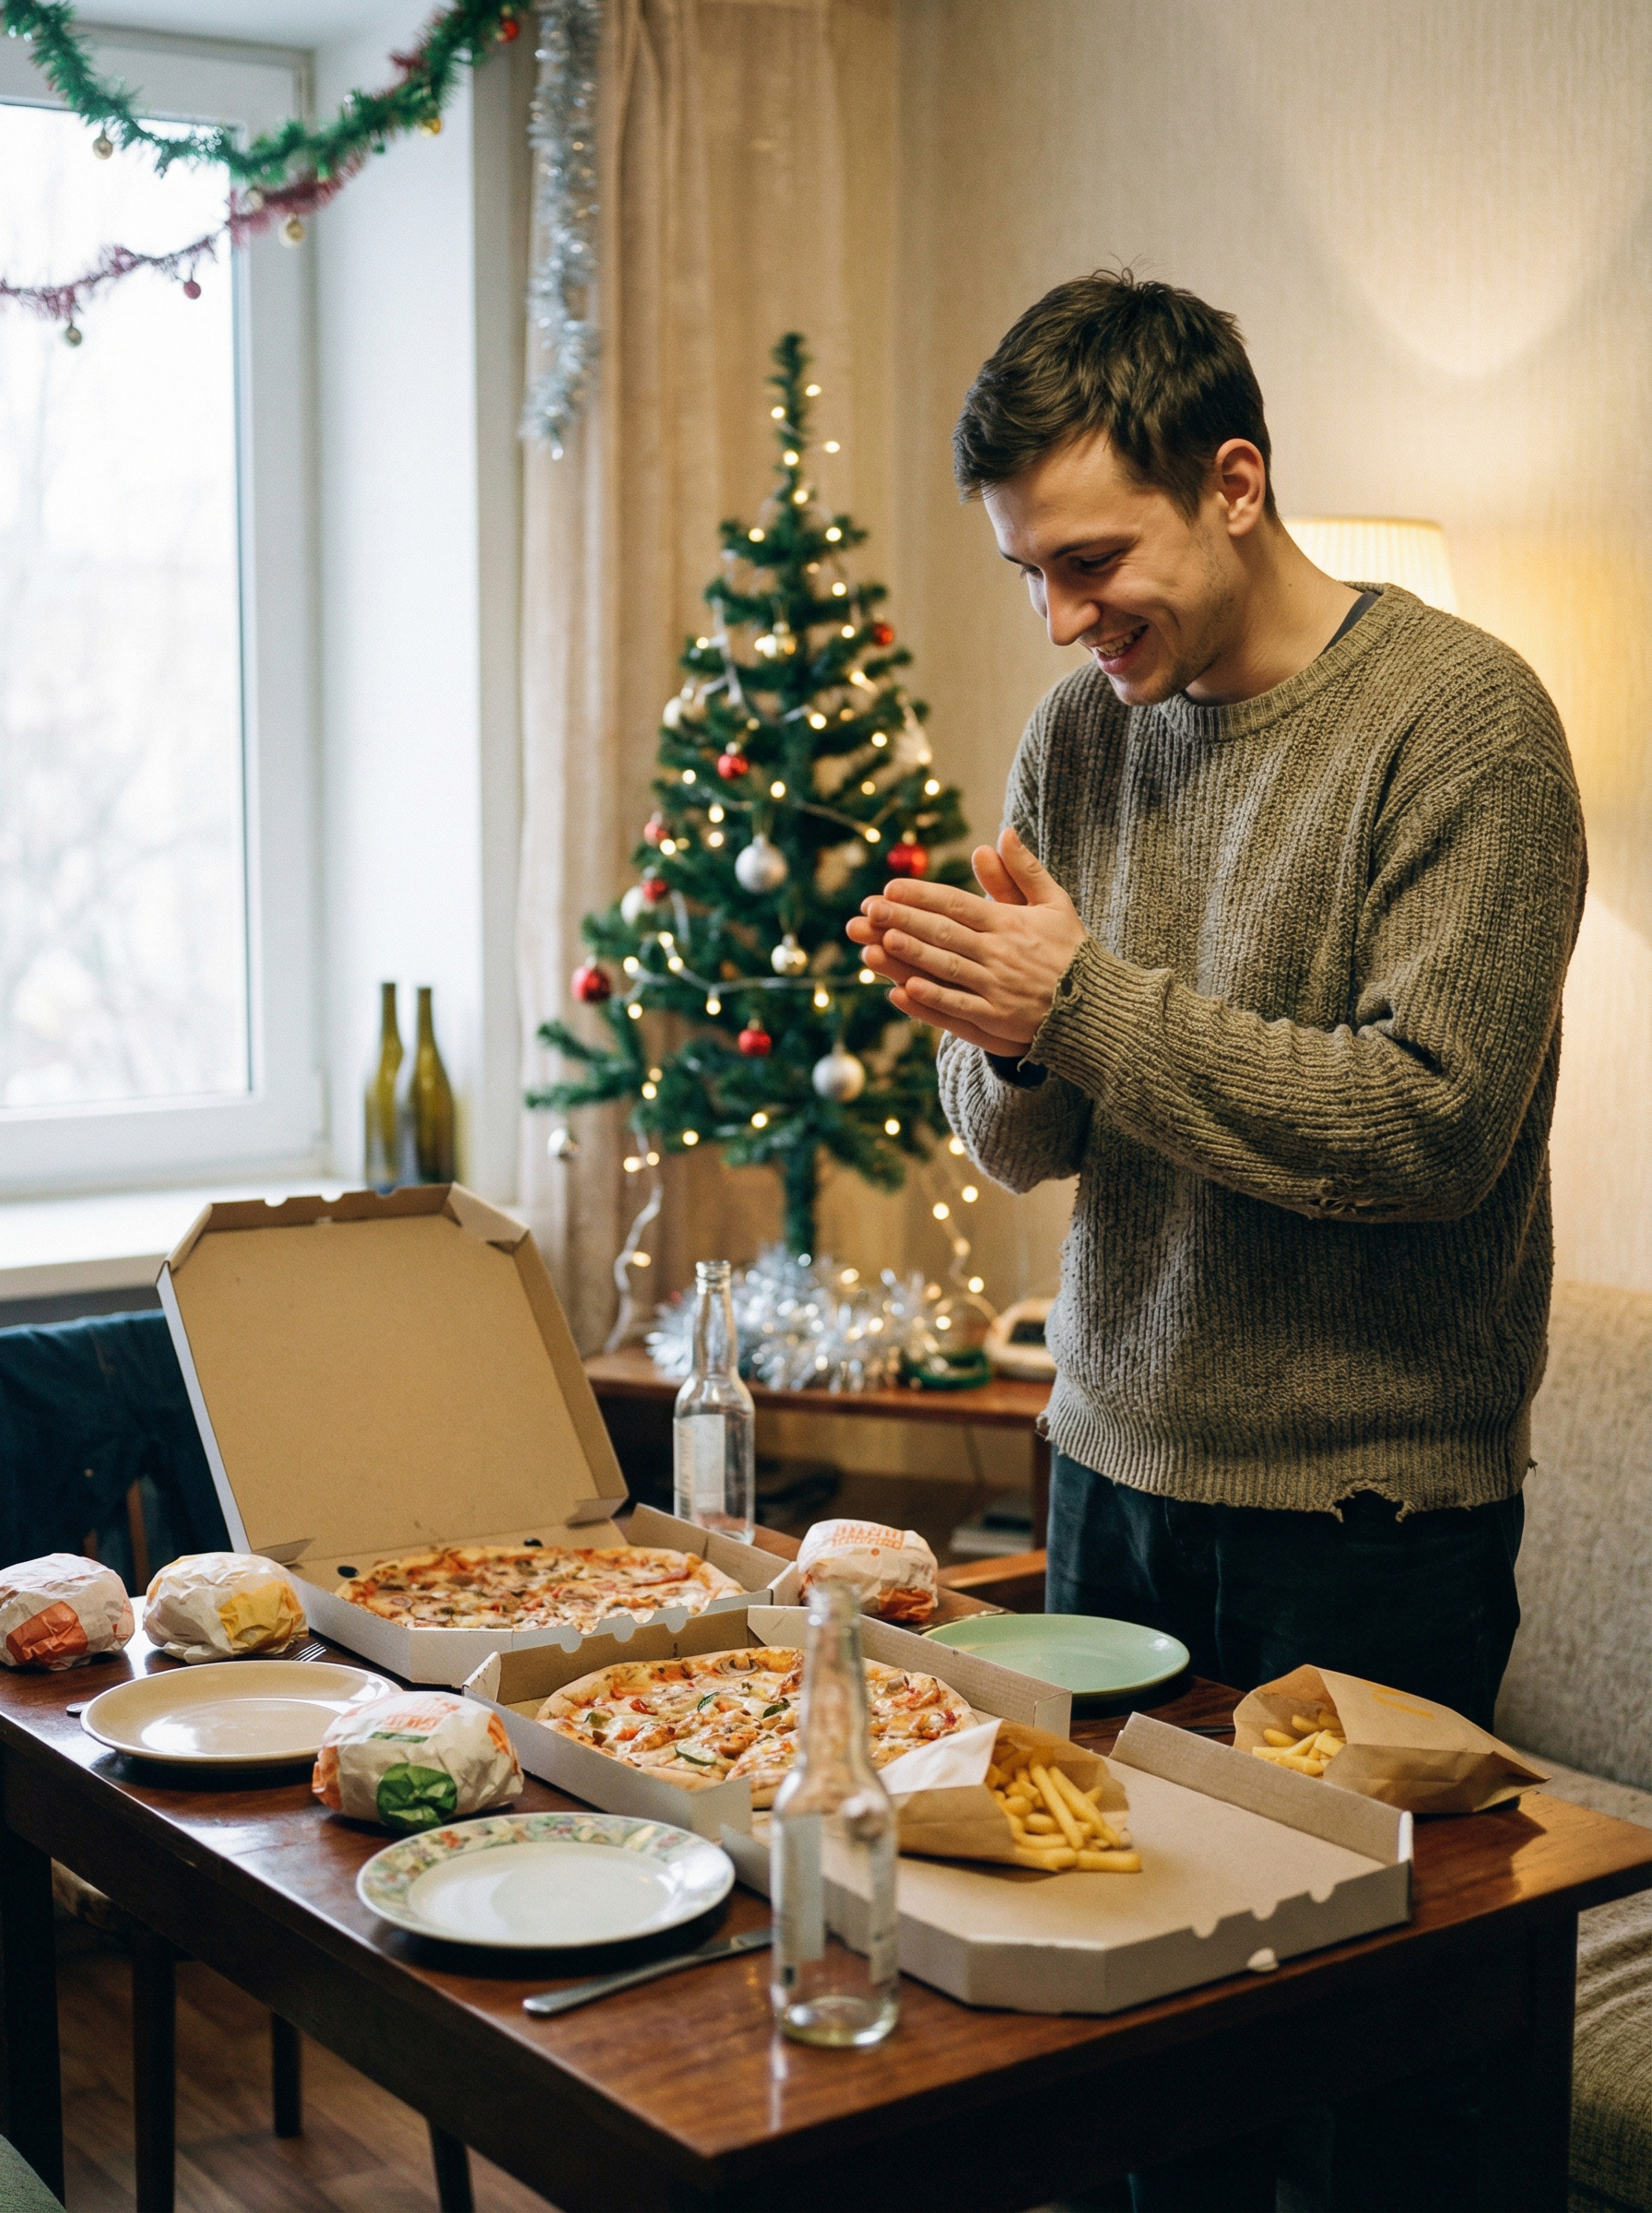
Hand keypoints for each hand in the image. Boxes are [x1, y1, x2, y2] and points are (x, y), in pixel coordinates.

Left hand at [845, 826, 1085, 1052]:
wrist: (1095, 1005)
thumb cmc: (1071, 951)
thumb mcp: (1054, 903)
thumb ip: (1024, 870)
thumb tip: (1001, 834)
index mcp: (1010, 924)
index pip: (958, 905)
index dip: (922, 896)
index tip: (890, 889)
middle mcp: (1000, 954)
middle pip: (944, 934)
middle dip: (905, 921)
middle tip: (870, 910)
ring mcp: (997, 989)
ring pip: (947, 969)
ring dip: (912, 956)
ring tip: (880, 942)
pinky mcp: (997, 1020)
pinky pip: (958, 1009)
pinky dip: (931, 1001)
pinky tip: (904, 990)